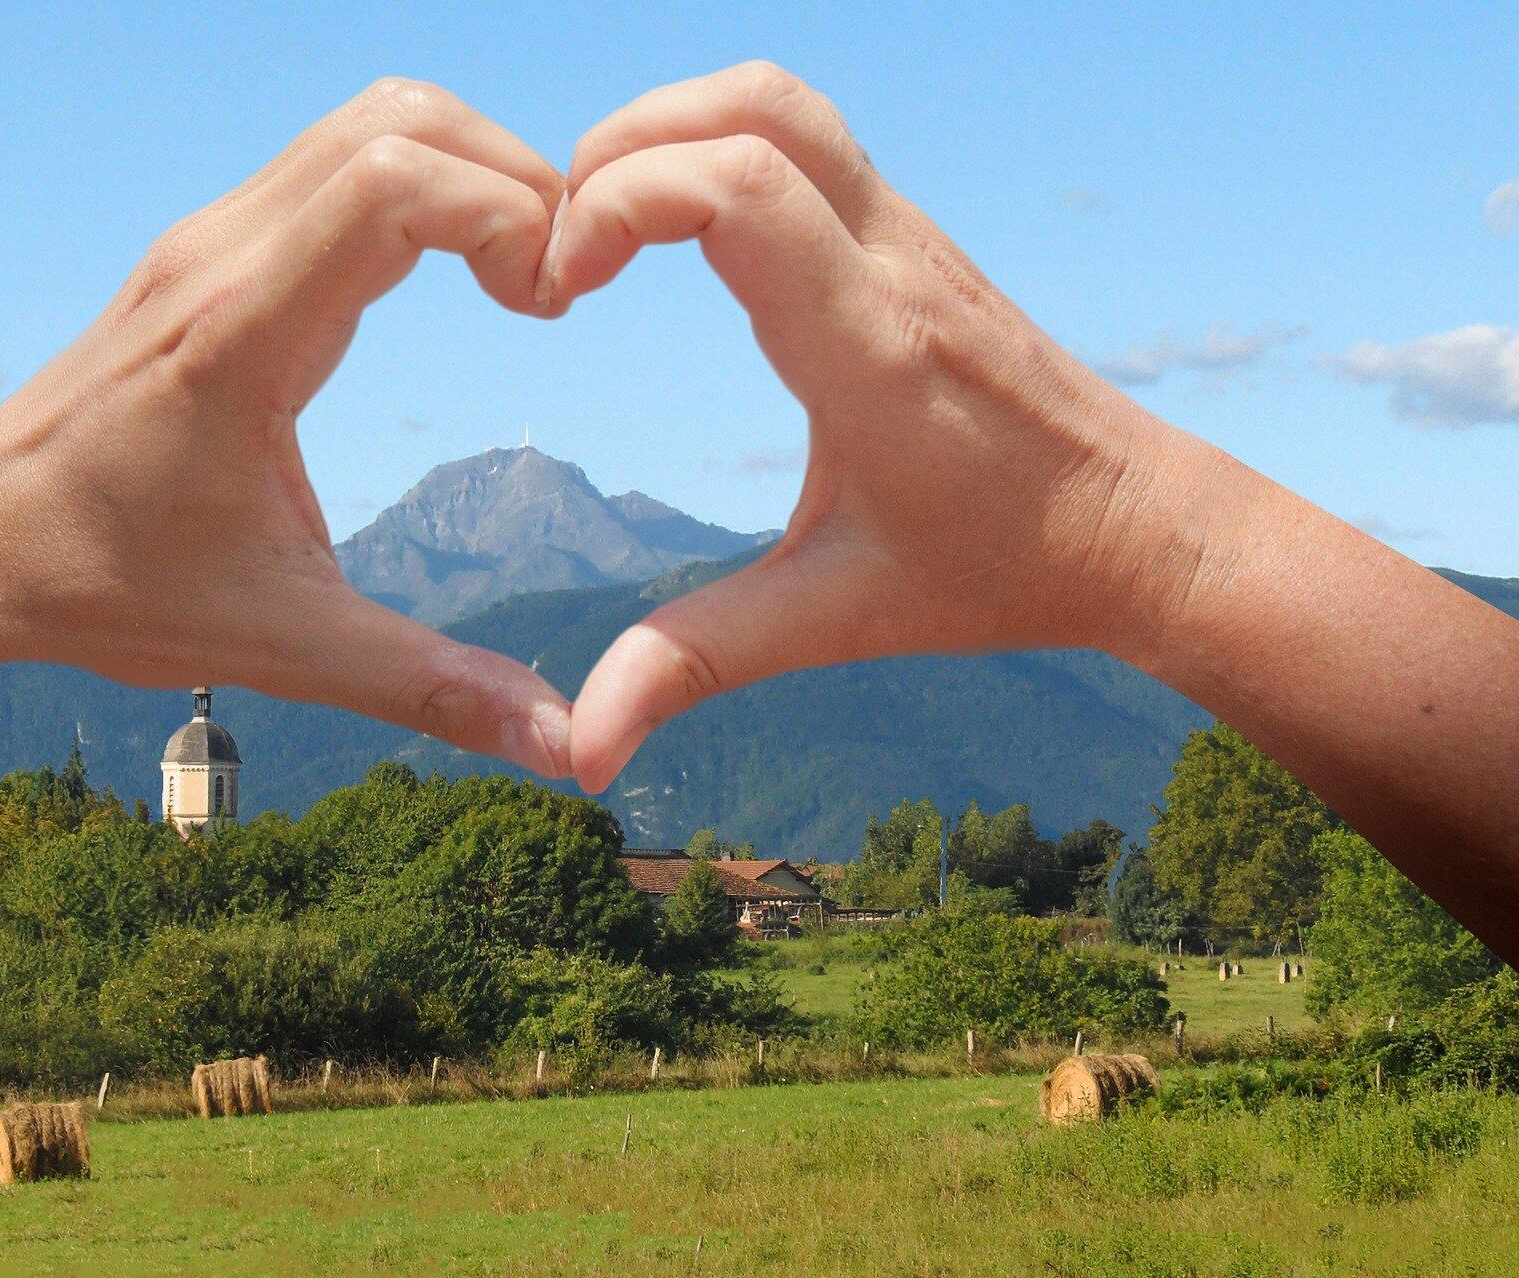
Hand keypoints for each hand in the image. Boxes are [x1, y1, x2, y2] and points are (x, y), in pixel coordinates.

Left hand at [0, 80, 574, 774]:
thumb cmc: (105, 587)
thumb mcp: (282, 646)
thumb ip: (429, 687)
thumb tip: (565, 748)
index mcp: (243, 333)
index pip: (401, 181)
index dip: (510, 214)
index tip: (548, 309)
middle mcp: (222, 256)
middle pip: (402, 119)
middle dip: (513, 175)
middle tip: (552, 284)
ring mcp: (207, 240)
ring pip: (366, 120)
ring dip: (464, 168)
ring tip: (513, 273)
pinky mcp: (204, 250)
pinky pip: (329, 162)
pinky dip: (414, 183)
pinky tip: (443, 274)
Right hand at [547, 62, 1215, 791]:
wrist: (1139, 527)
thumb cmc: (997, 569)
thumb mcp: (833, 620)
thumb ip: (694, 667)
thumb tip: (577, 755)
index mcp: (868, 346)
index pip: (736, 185)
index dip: (616, 203)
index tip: (563, 291)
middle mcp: (891, 262)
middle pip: (751, 104)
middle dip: (621, 145)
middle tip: (562, 245)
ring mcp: (908, 234)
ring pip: (781, 98)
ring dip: (670, 128)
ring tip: (602, 224)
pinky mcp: (909, 236)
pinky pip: (804, 136)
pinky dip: (715, 144)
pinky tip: (674, 231)